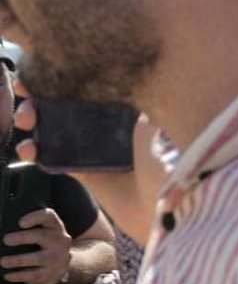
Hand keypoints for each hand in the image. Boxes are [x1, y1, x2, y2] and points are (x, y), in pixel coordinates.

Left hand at [2, 208, 72, 283]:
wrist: (62, 262)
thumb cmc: (43, 242)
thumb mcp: (42, 230)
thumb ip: (27, 228)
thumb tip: (1, 228)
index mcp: (54, 226)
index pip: (48, 216)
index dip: (35, 218)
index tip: (20, 223)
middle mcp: (60, 241)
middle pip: (43, 236)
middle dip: (23, 238)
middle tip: (6, 240)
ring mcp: (58, 258)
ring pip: (39, 259)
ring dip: (19, 260)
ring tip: (3, 262)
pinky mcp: (53, 273)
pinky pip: (35, 275)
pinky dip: (20, 276)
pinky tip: (8, 275)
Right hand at [13, 78, 162, 241]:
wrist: (163, 214)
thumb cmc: (168, 170)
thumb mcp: (157, 132)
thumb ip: (142, 111)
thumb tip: (131, 85)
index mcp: (126, 111)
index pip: (90, 87)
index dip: (65, 78)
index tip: (42, 70)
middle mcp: (110, 128)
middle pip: (68, 105)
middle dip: (43, 98)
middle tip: (28, 98)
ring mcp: (97, 150)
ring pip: (57, 129)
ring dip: (34, 123)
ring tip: (23, 123)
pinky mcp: (88, 173)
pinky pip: (56, 157)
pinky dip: (37, 152)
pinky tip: (28, 150)